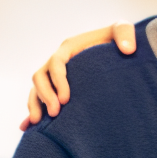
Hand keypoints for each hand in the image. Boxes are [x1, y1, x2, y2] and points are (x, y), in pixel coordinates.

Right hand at [20, 22, 136, 127]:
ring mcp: (54, 75)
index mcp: (69, 47)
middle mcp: (57, 61)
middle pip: (40, 77)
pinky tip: (28, 127)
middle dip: (45, 95)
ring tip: (39, 122)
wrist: (116, 51)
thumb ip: (125, 33)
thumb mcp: (122, 29)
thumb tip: (128, 49)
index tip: (66, 99)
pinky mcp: (55, 88)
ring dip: (35, 105)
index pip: (56, 63)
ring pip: (35, 89)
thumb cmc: (118, 39)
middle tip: (56, 113)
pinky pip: (38, 99)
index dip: (58, 81)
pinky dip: (32, 111)